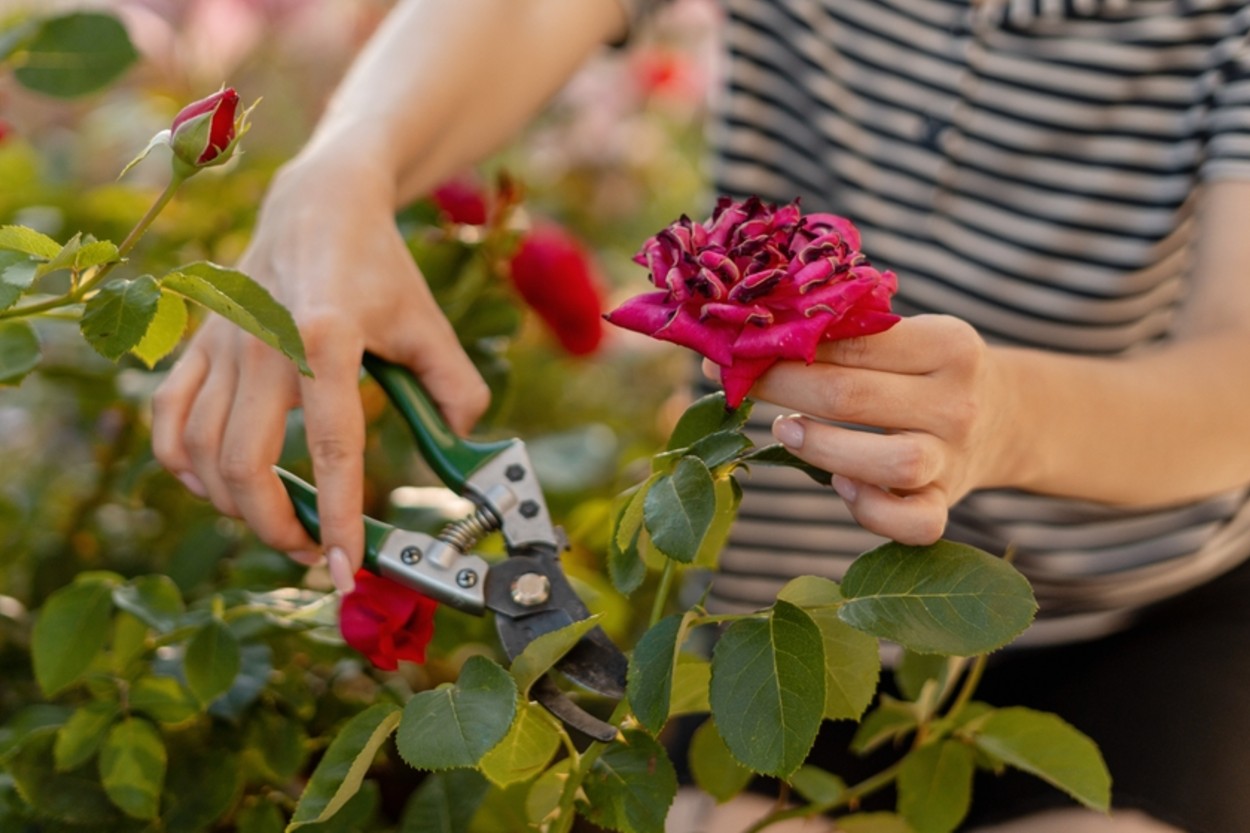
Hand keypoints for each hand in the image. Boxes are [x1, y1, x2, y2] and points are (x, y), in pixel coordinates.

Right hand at [151, 153, 489, 588]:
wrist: (318, 203)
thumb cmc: (377, 267)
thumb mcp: (427, 321)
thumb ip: (455, 386)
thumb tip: (460, 444)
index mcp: (328, 335)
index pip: (332, 446)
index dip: (340, 516)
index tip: (346, 567)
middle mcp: (265, 342)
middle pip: (247, 463)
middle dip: (276, 527)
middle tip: (312, 552)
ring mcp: (224, 342)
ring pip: (200, 450)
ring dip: (232, 505)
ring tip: (276, 523)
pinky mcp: (200, 343)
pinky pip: (168, 416)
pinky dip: (181, 462)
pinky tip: (212, 483)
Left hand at [741, 315, 1017, 545]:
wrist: (1008, 417)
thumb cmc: (930, 370)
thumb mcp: (910, 337)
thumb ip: (850, 334)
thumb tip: (751, 334)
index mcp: (947, 344)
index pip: (852, 340)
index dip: (784, 343)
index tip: (736, 345)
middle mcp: (955, 402)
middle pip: (852, 396)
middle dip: (781, 387)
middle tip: (740, 382)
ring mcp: (954, 458)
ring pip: (891, 463)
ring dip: (823, 448)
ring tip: (786, 431)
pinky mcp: (948, 503)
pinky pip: (914, 524)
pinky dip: (872, 511)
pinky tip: (841, 486)